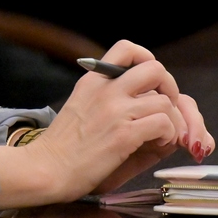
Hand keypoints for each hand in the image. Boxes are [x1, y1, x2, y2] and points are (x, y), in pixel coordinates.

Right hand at [0, 41, 211, 208]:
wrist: (45, 169)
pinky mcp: (124, 135)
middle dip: (170, 89)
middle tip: (167, 109)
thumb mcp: (82, 107)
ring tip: (161, 136)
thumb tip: (146, 99)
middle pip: (156, 69)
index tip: (151, 83)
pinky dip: (168, 135)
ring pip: (165, 101)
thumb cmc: (64, 147)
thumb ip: (109, 98)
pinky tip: (157, 144)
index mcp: (92, 80)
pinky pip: (164, 124)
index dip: (147, 59)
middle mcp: (105, 90)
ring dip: (172, 120)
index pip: (127, 48)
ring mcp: (115, 111)